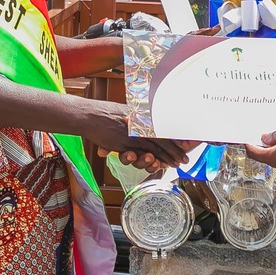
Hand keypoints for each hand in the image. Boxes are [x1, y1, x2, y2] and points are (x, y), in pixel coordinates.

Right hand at [72, 97, 190, 168]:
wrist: (90, 115)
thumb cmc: (105, 113)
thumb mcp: (125, 110)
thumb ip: (136, 116)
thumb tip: (144, 117)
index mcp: (142, 116)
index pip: (163, 127)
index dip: (174, 136)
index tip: (185, 143)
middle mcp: (141, 125)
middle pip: (163, 138)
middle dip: (176, 149)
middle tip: (185, 158)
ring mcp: (134, 134)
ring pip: (156, 147)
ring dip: (167, 157)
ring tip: (176, 163)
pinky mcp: (125, 144)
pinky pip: (142, 153)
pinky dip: (152, 159)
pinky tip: (158, 164)